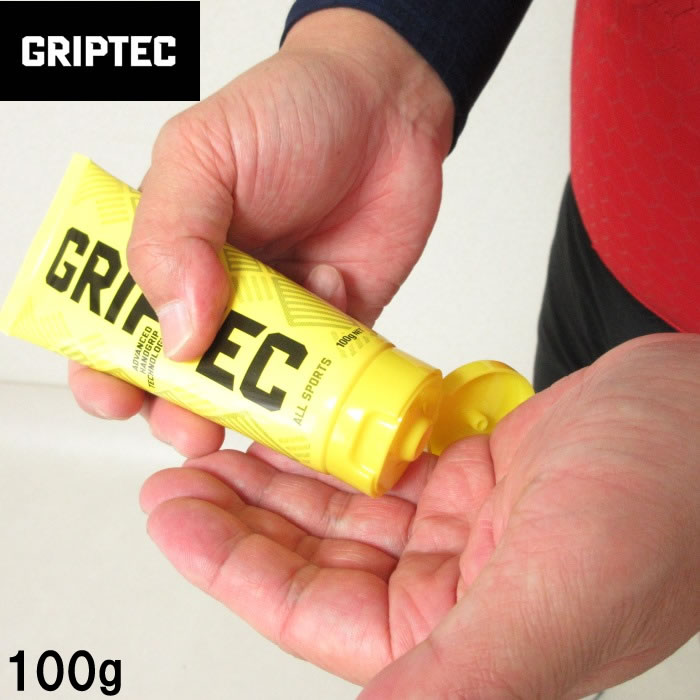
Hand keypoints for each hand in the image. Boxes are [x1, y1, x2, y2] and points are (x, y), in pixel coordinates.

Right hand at [68, 8, 453, 455]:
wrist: (385, 109)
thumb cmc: (289, 112)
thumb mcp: (204, 154)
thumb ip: (174, 236)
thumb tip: (177, 330)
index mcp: (169, 254)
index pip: (118, 327)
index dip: (108, 369)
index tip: (115, 394)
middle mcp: (218, 293)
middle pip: (183, 376)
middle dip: (179, 410)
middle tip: (190, 424)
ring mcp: (278, 316)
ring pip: (253, 389)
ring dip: (251, 410)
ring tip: (256, 409)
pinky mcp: (335, 327)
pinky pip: (322, 373)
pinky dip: (321, 368)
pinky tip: (331, 302)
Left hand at [140, 333, 699, 696]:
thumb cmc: (671, 496)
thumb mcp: (564, 592)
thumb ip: (468, 678)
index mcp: (468, 643)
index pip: (320, 615)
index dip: (238, 569)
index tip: (179, 519)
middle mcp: (459, 594)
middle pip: (319, 561)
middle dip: (242, 522)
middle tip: (180, 478)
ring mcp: (464, 530)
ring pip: (343, 512)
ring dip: (280, 480)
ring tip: (218, 446)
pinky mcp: (472, 476)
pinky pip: (381, 465)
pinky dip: (335, 446)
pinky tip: (295, 427)